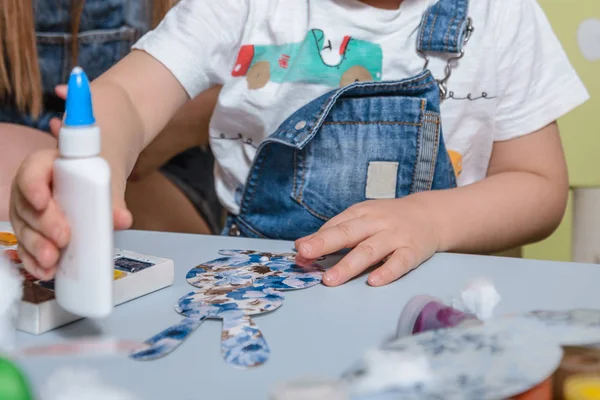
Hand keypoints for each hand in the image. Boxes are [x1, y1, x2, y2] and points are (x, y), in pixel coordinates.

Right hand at [10, 85, 131, 279]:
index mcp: (45, 165)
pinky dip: (35, 261)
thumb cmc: (96, 173)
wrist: (96, 178)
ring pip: (25, 230)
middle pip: (28, 207)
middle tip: (63, 238)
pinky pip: (27, 248)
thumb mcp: (106, 179)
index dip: (33, 187)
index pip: (32, 172)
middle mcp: (30, 188)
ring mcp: (28, 213)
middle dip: (43, 225)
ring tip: (52, 260)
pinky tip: (46, 272)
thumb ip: (112, 199)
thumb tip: (123, 220)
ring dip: (37, 247)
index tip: (44, 202)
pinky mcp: (33, 233)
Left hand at [294, 196, 440, 286]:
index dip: (316, 239)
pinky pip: (400, 262)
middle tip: (305, 255)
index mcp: (362, 213)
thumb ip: (335, 230)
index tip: (298, 252)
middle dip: (325, 244)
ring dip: (348, 265)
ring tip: (330, 279)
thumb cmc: (389, 219)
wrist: (432, 215)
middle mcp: (377, 223)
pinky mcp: (413, 251)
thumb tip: (301, 245)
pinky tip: (373, 282)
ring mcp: (395, 237)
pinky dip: (387, 272)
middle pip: (348, 233)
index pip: (336, 225)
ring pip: (370, 250)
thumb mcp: (363, 218)